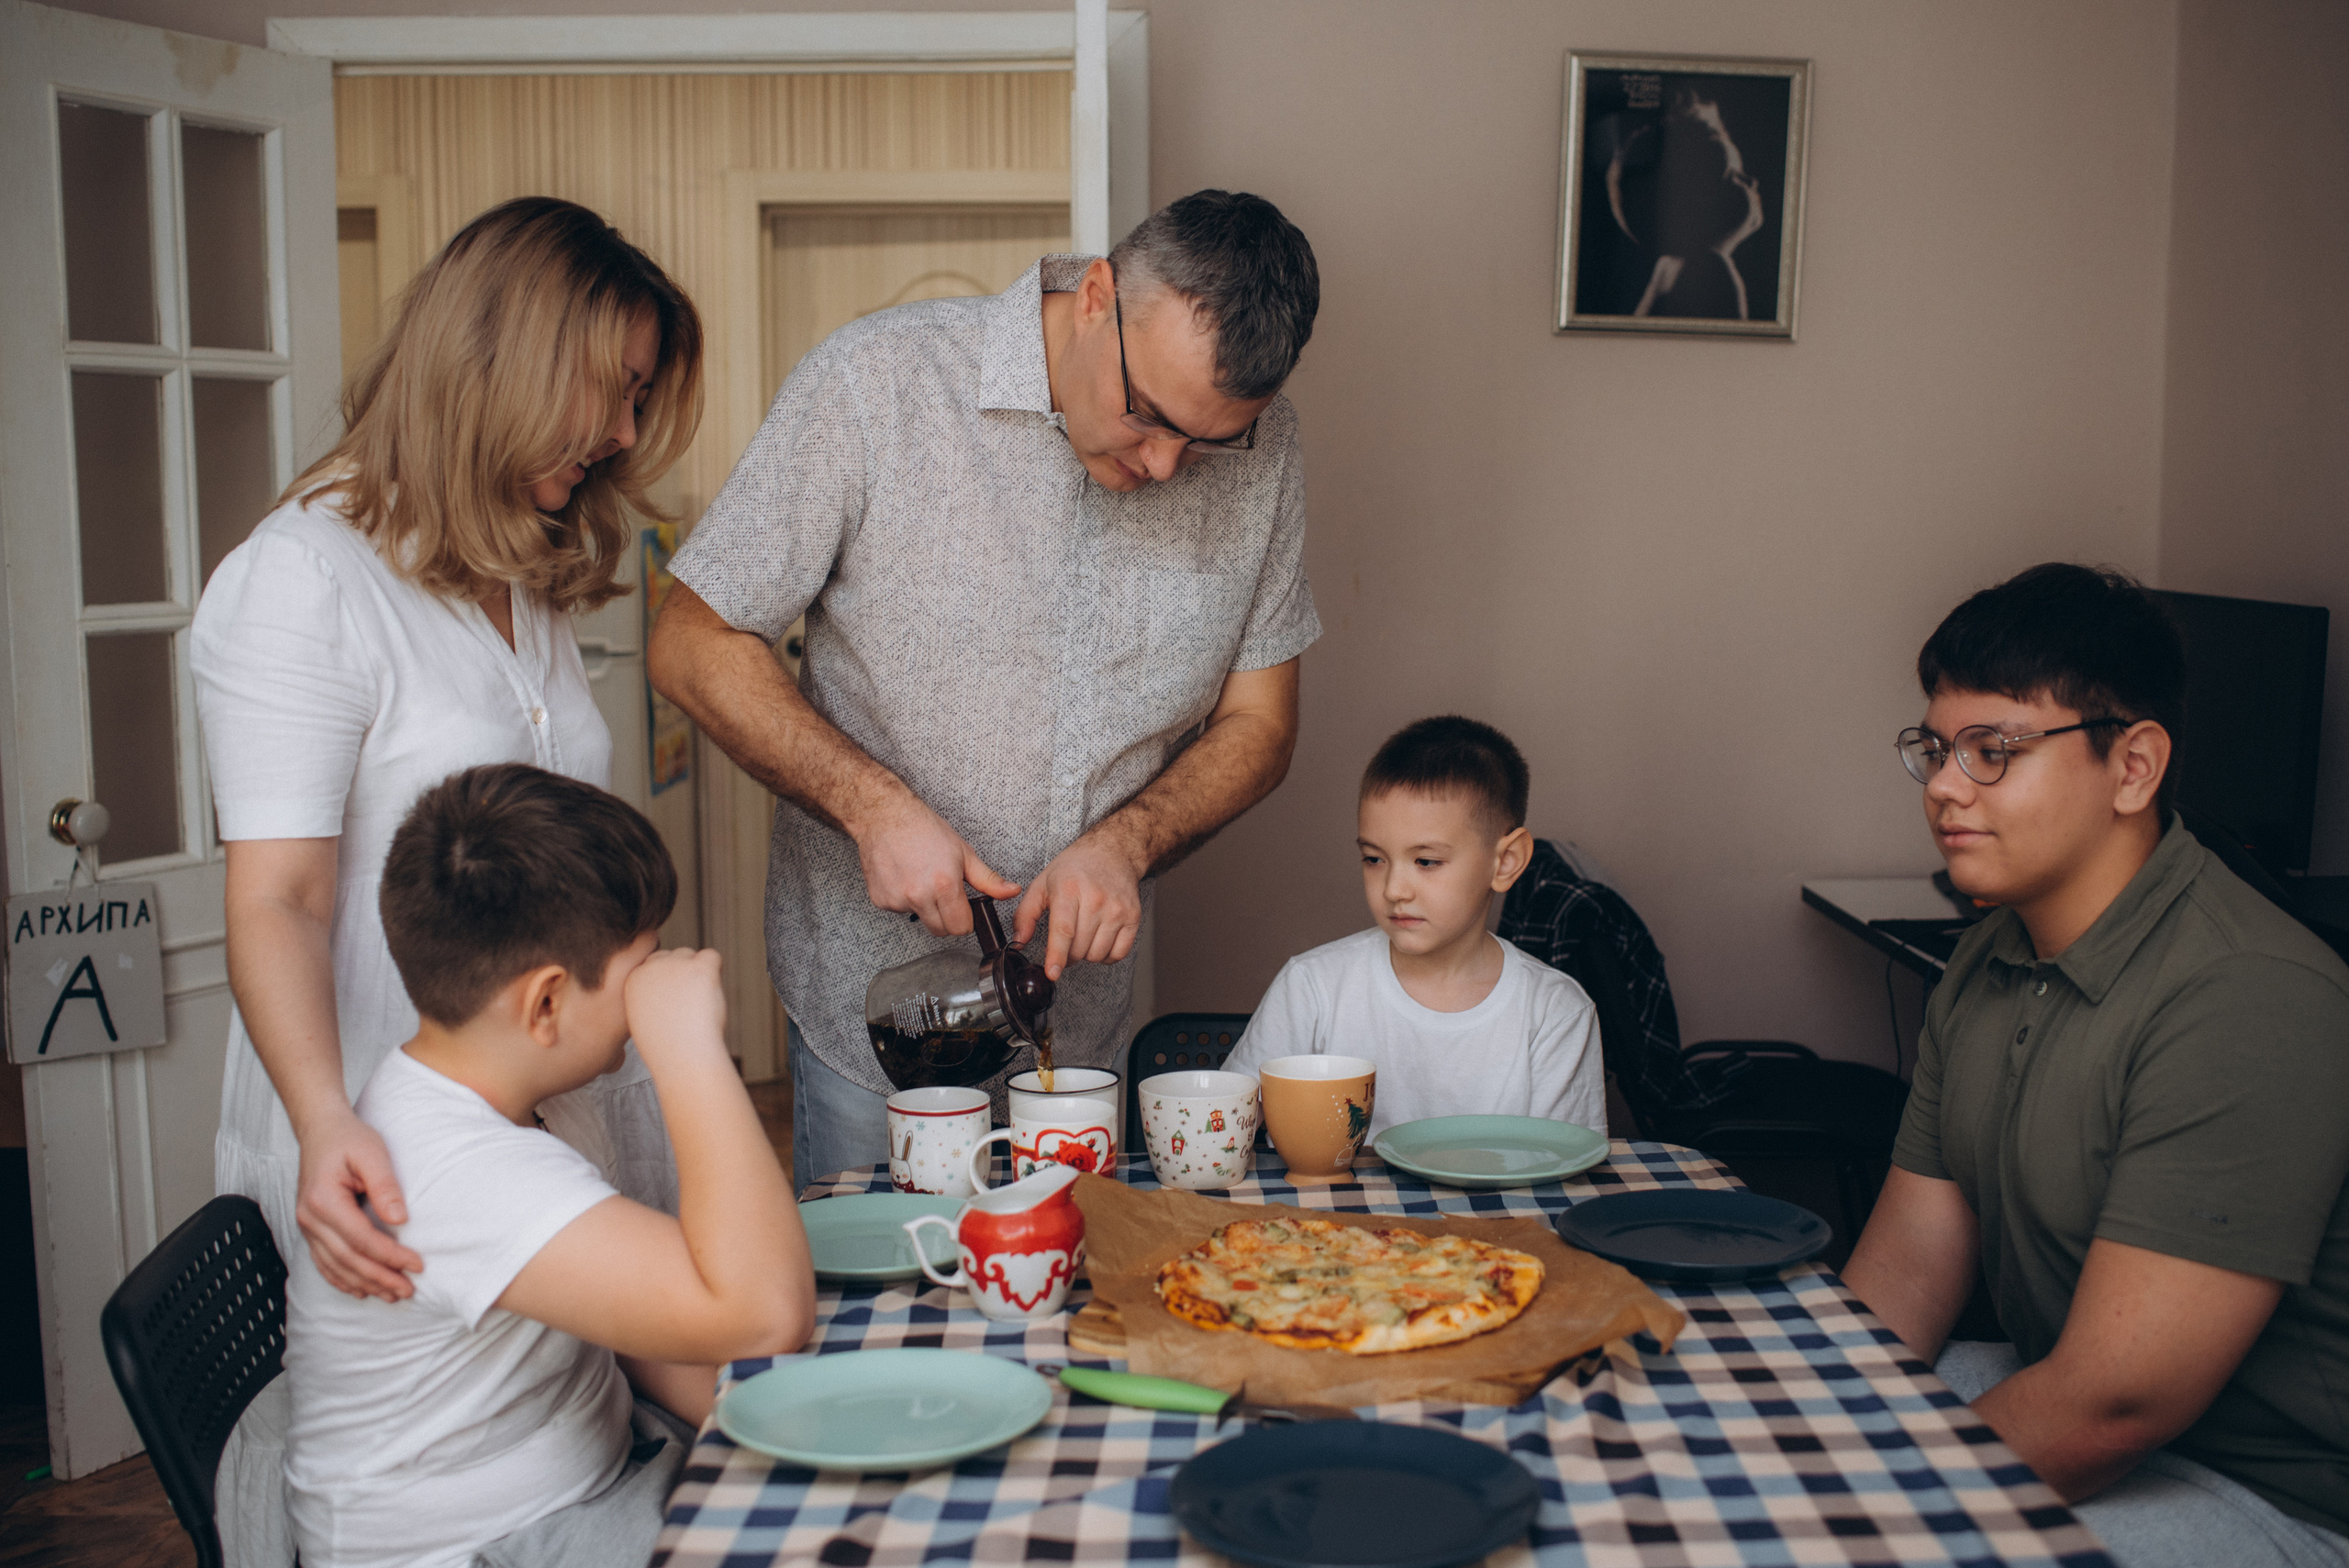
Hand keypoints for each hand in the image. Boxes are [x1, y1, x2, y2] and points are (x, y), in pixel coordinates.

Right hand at [295, 1110, 423, 1300]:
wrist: (321, 1131)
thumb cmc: (349, 1139)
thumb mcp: (372, 1153)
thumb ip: (385, 1186)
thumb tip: (399, 1220)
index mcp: (323, 1200)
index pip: (361, 1239)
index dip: (390, 1256)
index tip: (417, 1264)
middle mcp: (310, 1218)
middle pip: (347, 1259)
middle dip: (380, 1278)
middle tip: (408, 1290)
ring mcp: (306, 1226)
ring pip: (335, 1266)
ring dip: (364, 1284)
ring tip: (392, 1294)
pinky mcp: (311, 1229)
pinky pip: (324, 1262)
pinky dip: (342, 1279)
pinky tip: (361, 1290)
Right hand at [625, 947, 728, 1060]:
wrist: (683, 1057)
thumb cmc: (666, 1045)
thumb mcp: (643, 1017)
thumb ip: (650, 994)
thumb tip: (670, 980)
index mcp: (633, 978)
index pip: (655, 963)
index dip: (668, 983)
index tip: (672, 1005)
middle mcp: (651, 966)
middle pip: (674, 956)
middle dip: (683, 975)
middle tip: (687, 1006)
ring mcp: (676, 965)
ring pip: (693, 956)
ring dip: (699, 975)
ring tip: (697, 1005)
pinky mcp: (699, 967)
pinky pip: (712, 956)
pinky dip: (716, 971)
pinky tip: (710, 994)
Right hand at [855, 792, 1018, 935]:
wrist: (886, 817)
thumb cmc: (924, 830)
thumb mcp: (964, 853)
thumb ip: (988, 880)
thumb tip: (1012, 892)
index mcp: (944, 886)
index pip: (961, 928)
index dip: (965, 919)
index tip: (962, 907)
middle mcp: (919, 896)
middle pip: (940, 931)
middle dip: (946, 917)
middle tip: (942, 893)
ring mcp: (897, 900)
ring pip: (919, 920)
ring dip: (924, 908)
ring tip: (921, 879)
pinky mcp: (880, 900)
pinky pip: (899, 910)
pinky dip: (903, 900)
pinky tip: (904, 878)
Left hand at [1013, 834, 1142, 978]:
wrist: (1113, 852)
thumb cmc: (1076, 868)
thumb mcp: (1042, 883)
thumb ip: (1026, 914)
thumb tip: (1019, 941)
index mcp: (1069, 889)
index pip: (1064, 930)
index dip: (1057, 955)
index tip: (1052, 972)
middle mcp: (1096, 899)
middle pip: (1079, 948)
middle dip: (1067, 955)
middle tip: (1065, 943)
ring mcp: (1117, 909)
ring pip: (1097, 954)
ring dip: (1086, 955)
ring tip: (1083, 936)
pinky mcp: (1133, 917)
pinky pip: (1118, 953)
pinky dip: (1106, 956)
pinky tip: (1099, 941)